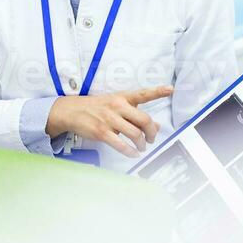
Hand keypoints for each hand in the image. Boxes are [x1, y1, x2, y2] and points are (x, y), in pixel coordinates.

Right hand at [45, 85, 173, 157]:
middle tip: (151, 139)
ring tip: (142, 147)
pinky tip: (133, 153)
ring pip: (135, 134)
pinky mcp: (102, 132)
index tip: (170, 89)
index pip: (142, 94)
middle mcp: (117, 106)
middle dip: (152, 132)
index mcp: (122, 97)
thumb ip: (135, 114)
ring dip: (142, 144)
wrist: (72, 111)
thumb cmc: (97, 107)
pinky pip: (121, 144)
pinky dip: (130, 151)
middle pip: (144, 119)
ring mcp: (109, 119)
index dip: (157, 91)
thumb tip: (156, 125)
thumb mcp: (116, 105)